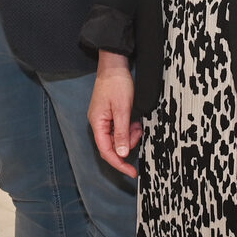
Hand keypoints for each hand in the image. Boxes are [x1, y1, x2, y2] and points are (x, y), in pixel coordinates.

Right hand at [89, 52, 141, 177]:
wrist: (115, 64)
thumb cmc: (117, 84)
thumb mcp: (123, 109)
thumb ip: (122, 133)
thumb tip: (122, 154)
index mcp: (97, 123)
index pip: (106, 151)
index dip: (119, 163)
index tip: (131, 172)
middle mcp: (98, 123)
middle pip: (112, 145)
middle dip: (127, 143)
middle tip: (139, 133)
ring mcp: (104, 118)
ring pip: (118, 136)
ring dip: (130, 134)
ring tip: (137, 122)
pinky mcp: (110, 114)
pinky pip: (120, 127)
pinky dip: (129, 127)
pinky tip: (135, 119)